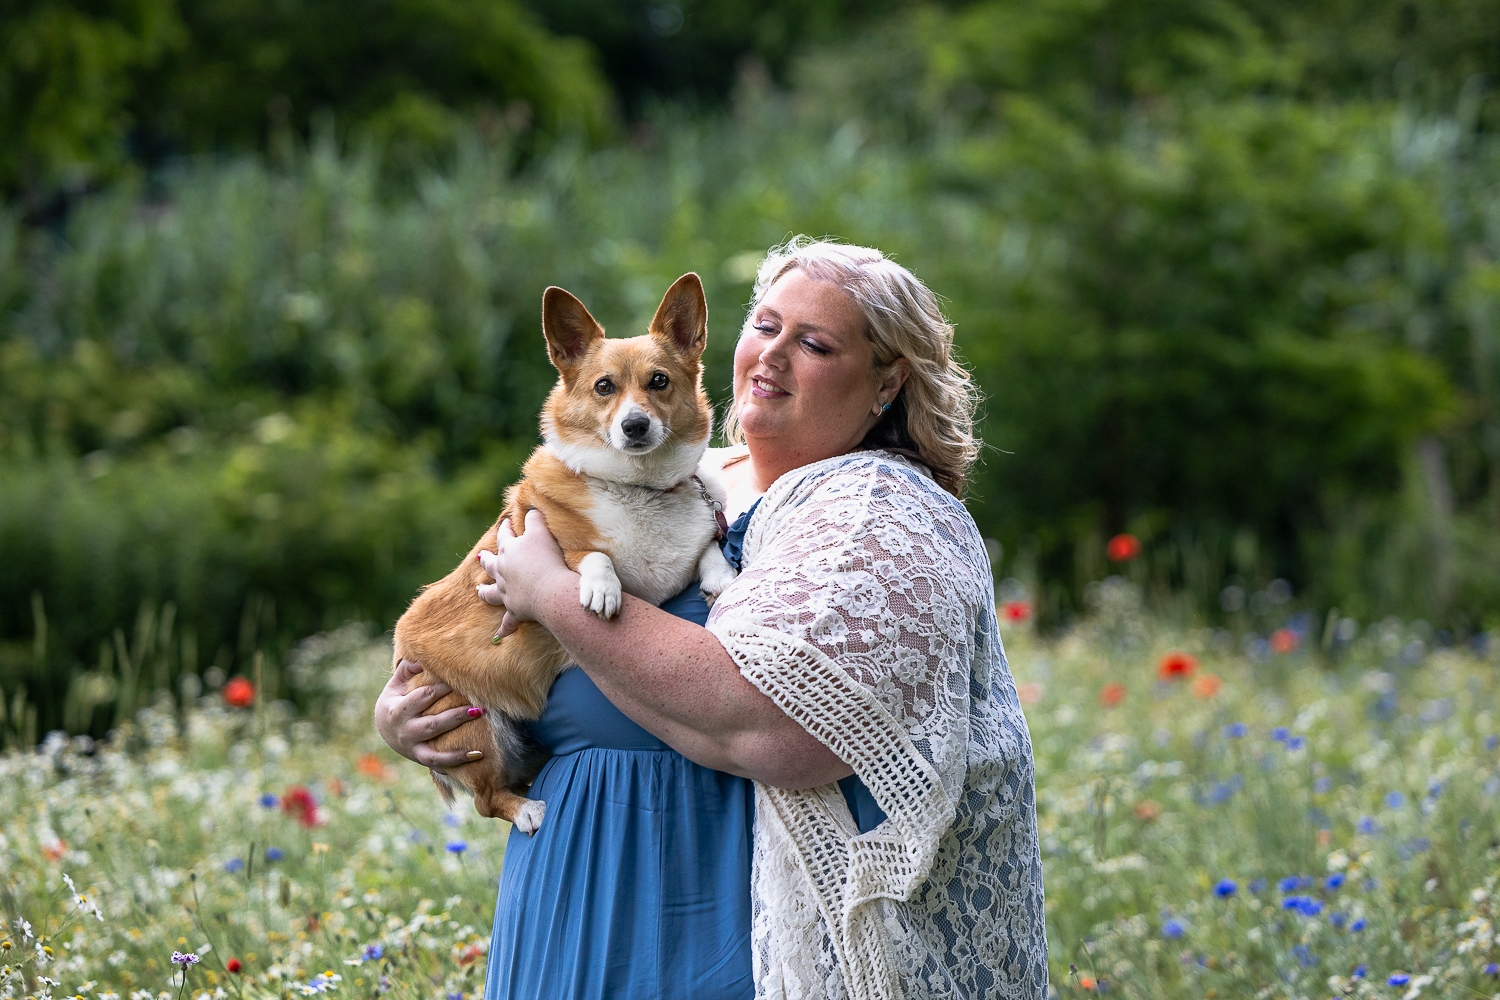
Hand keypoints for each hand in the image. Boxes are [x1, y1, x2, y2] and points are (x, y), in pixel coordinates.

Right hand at [373, 659, 482, 772]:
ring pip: (437, 747)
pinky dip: (456, 760)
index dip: (443, 688)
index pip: (423, 697)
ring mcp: (413, 747)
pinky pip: (439, 762)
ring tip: (479, 730)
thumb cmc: (395, 701)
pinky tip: (478, 754)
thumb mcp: (395, 685)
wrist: (384, 730)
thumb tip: (422, 658)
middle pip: (433, 724)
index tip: (462, 680)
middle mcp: (405, 731)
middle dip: (456, 715)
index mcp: (397, 711)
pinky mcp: (421, 758)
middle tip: (479, 706)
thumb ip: (407, 669)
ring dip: (459, 741)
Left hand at [477, 508, 571, 639]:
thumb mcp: (542, 531)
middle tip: (480, 557)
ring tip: (478, 592)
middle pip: (491, 565)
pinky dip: (504, 629)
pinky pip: (508, 622)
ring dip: (485, 592)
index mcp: (509, 551)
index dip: (506, 529)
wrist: (550, 591)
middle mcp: (503, 572)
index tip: (505, 523)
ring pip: (491, 592)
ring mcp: (507, 592)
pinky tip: (498, 636)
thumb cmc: (547, 559)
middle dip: (487, 560)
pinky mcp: (515, 610)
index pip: (505, 536)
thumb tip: (530, 509)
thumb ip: (535, 518)